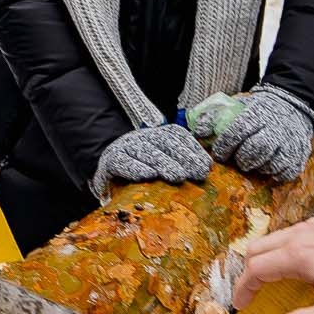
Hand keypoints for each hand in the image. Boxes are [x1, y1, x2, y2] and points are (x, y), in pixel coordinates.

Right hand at [89, 123, 212, 200]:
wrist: (106, 178)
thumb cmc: (140, 174)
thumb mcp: (162, 165)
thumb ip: (182, 163)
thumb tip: (208, 168)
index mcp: (155, 135)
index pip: (177, 135)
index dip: (193, 149)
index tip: (207, 166)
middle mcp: (141, 137)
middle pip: (163, 142)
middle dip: (184, 157)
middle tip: (198, 173)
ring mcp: (124, 147)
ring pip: (145, 151)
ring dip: (164, 163)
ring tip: (179, 176)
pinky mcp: (109, 161)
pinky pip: (122, 162)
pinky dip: (136, 168)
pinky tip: (149, 175)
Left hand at [189, 88, 313, 182]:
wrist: (293, 108)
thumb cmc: (259, 111)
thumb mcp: (238, 105)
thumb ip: (215, 117)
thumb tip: (198, 132)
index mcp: (258, 112)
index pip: (239, 130)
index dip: (225, 145)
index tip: (219, 153)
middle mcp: (276, 127)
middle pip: (258, 148)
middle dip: (243, 159)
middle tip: (238, 161)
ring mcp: (291, 142)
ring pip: (273, 163)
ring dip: (258, 167)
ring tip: (253, 162)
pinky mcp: (300, 155)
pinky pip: (286, 173)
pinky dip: (274, 174)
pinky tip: (267, 166)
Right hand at [233, 217, 313, 313]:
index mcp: (297, 256)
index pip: (256, 269)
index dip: (243, 288)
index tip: (241, 304)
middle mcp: (300, 237)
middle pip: (259, 248)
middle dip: (249, 270)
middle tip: (252, 292)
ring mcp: (313, 228)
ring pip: (275, 238)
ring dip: (266, 258)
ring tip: (272, 280)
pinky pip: (294, 234)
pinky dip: (284, 249)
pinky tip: (299, 265)